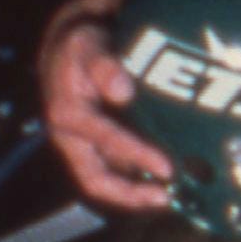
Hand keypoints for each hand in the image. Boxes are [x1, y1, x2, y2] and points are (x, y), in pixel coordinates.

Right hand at [36, 0, 175, 213]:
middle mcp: (73, 137)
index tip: (168, 167)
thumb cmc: (82, 43)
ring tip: (172, 196)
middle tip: (166, 198)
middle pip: (97, 179)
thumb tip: (122, 90)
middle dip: (131, 194)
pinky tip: (166, 179)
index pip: (105, 143)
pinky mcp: (97, 145)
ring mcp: (85, 145)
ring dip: (137, 190)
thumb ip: (104, 64)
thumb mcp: (89, 43)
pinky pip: (116, 169)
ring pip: (109, 179)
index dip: (137, 156)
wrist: (72, 43)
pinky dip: (139, 176)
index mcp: (69, 115)